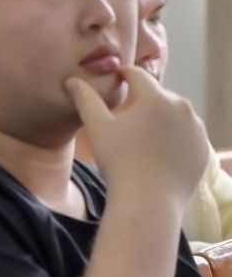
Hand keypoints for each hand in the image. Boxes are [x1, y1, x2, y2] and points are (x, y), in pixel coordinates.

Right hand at [65, 65, 207, 205]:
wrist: (149, 201)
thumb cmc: (119, 161)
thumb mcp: (97, 127)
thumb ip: (85, 98)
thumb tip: (72, 80)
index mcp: (156, 97)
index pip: (138, 75)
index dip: (124, 75)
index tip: (116, 81)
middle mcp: (182, 107)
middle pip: (157, 95)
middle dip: (141, 101)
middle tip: (125, 119)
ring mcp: (196, 128)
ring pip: (173, 114)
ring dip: (158, 118)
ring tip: (141, 138)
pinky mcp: (203, 147)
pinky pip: (185, 133)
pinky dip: (173, 136)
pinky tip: (157, 152)